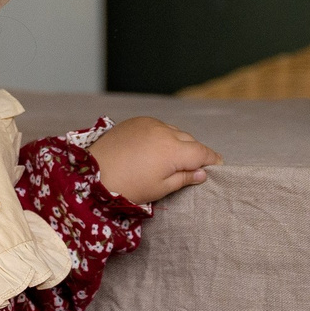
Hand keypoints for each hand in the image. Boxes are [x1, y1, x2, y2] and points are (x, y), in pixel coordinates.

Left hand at [87, 117, 221, 203]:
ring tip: (172, 160)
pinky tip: (155, 150)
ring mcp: (149, 123)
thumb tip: (202, 173)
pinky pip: (158, 126)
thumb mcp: (160, 188)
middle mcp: (164, 131)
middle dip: (194, 153)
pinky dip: (162, 136)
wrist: (91, 174)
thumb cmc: (127, 186)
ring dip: (178, 143)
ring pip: (174, 132)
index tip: (218, 166)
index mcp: (173, 150)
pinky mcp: (136, 121)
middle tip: (194, 168)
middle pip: (189, 140)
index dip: (212, 160)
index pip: (202, 152)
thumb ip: (184, 178)